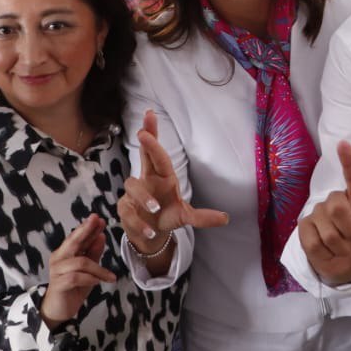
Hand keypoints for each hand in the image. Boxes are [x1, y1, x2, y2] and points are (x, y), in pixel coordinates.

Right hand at [39, 214, 116, 330]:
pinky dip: (90, 279)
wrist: (59, 309)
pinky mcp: (58, 284)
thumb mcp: (89, 269)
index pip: (77, 236)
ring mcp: (57, 271)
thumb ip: (93, 253)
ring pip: (80, 262)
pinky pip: (76, 277)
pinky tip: (97, 282)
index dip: (88, 227)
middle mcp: (59, 258)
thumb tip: (101, 236)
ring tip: (109, 276)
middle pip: (73, 241)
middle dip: (86, 230)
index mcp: (66, 252)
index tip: (99, 219)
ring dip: (98, 269)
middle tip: (97, 221)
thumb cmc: (74, 287)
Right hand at [118, 111, 228, 255]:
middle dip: (145, 143)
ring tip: (155, 209)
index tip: (150, 117)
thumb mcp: (186, 216)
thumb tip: (226, 218)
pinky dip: (138, 222)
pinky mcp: (124, 209)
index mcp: (162, 176)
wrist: (151, 233)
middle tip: (143, 133)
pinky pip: (127, 211)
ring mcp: (133, 193)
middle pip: (143, 156)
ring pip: (133, 185)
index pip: (159, 154)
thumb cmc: (168, 216)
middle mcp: (147, 180)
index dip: (154, 136)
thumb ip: (202, 217)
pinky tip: (150, 231)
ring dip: (144, 197)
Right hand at [298, 141, 350, 285]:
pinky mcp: (304, 227)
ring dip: (340, 246)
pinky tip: (328, 250)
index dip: (349, 160)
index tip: (344, 143)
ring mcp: (317, 212)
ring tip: (342, 246)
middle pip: (339, 208)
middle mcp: (336, 199)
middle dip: (350, 230)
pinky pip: (315, 242)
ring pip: (329, 230)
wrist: (346, 263)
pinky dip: (326, 253)